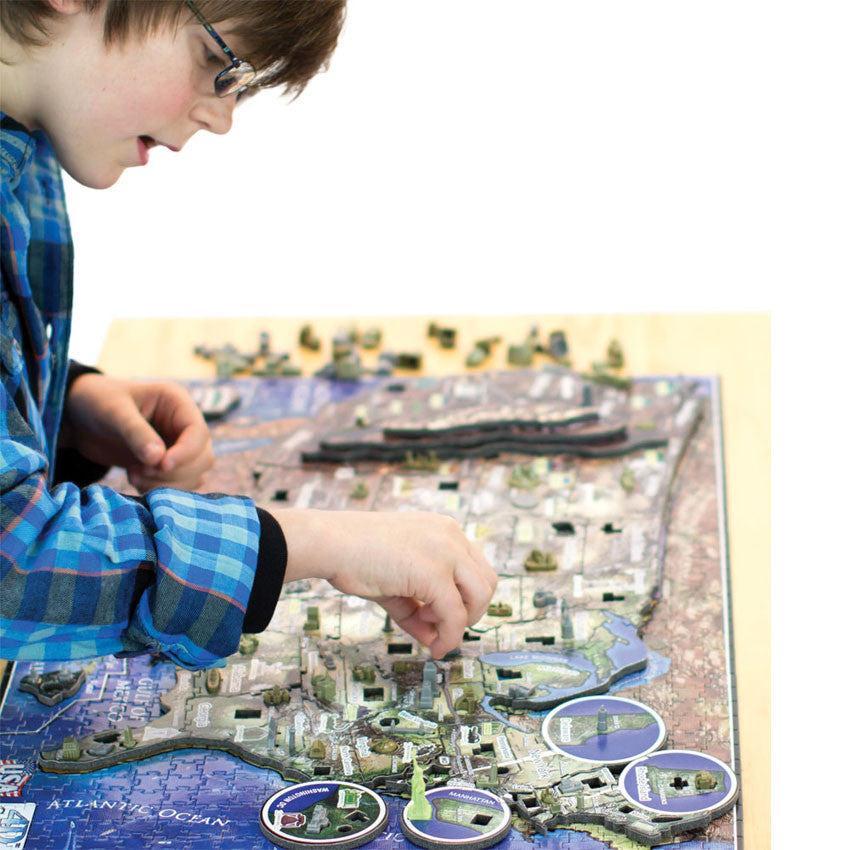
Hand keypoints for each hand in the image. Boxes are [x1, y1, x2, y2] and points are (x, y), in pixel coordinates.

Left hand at [62, 374, 213, 491]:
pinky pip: (179, 483)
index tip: (160, 465)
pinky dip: (161, 489)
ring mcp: (177, 445)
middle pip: (202, 457)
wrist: (78, 417)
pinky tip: (136, 479)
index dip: (185, 453)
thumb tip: (159, 460)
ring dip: (167, 484)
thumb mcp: (114, 412)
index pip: (198, 433)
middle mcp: (183, 425)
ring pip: (194, 474)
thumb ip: (137, 434)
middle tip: (139, 473)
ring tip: (134, 477)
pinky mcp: (166, 464)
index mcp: (177, 403)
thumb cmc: (96, 402)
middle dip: (174, 472)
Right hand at [271, 509, 497, 658]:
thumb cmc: (354, 556)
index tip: (437, 616)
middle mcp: (451, 535)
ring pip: (480, 596)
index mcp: (443, 530)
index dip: (463, 598)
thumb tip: (434, 638)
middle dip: (469, 611)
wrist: (330, 543)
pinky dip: (449, 636)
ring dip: (462, 623)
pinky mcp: (435, 573)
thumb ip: (416, 606)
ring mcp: (446, 551)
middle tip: (439, 626)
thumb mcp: (394, 580)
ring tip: (431, 629)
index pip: (474, 568)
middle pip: (486, 582)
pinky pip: (455, 614)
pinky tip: (434, 647)